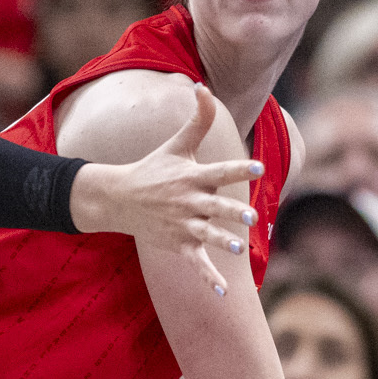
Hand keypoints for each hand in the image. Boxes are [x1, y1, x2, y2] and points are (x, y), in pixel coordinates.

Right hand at [69, 86, 261, 293]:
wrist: (118, 199)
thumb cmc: (154, 167)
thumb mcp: (175, 143)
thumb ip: (197, 118)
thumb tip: (203, 86)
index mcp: (192, 176)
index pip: (220, 171)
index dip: (240, 168)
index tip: (258, 167)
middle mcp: (189, 202)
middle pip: (215, 208)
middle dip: (231, 213)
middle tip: (250, 217)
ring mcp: (183, 225)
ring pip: (207, 236)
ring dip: (223, 243)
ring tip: (240, 248)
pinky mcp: (178, 244)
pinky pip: (196, 264)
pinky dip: (208, 279)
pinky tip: (223, 293)